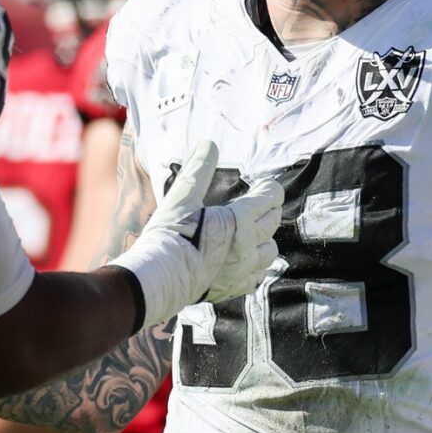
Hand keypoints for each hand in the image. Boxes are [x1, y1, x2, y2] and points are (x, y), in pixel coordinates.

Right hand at [110, 141, 281, 327]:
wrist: (158, 278)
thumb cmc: (169, 234)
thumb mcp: (182, 196)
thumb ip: (199, 168)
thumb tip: (209, 144)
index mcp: (240, 221)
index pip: (270, 198)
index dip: (269, 188)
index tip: (263, 184)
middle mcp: (248, 246)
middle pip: (273, 222)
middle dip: (269, 209)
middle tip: (259, 203)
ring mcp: (243, 270)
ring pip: (270, 252)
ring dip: (265, 239)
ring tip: (253, 233)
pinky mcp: (233, 288)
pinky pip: (257, 278)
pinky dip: (256, 267)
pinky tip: (245, 262)